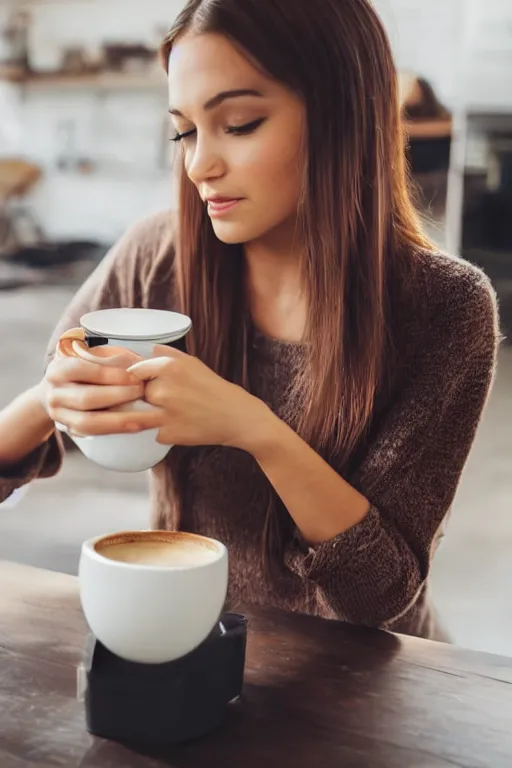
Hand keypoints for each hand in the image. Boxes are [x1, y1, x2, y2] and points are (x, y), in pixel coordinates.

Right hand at [41, 355, 162, 436]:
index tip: (134, 377)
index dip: (108, 374)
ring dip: (119, 420)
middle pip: (85, 398)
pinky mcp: (71, 431)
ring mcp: (60, 416)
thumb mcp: (91, 358)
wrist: (63, 391)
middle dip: (117, 396)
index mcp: (57, 371)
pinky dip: (117, 430)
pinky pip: (94, 434)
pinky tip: (137, 426)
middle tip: (142, 392)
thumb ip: (111, 361)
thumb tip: (138, 365)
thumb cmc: (84, 371)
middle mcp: (54, 394)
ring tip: (145, 415)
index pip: (79, 370)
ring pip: (88, 423)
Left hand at [128, 346, 272, 449]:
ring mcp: (164, 413)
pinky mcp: (168, 433)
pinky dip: (160, 430)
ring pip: (138, 413)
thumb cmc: (216, 390)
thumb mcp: (194, 364)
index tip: (140, 383)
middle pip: (136, 392)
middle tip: (161, 400)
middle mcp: (164, 389)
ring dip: (146, 414)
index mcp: (170, 367)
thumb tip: (150, 350)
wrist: (236, 417)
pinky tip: (176, 426)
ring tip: (161, 414)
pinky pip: (151, 430)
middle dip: (144, 396)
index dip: (136, 378)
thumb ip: (169, 355)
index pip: (134, 371)